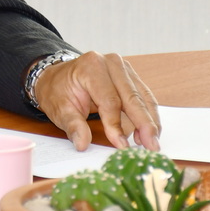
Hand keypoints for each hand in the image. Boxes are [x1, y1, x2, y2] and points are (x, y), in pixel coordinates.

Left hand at [32, 51, 160, 151]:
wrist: (58, 77)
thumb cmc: (58, 92)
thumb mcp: (59, 109)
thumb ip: (72, 126)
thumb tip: (82, 143)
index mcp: (91, 66)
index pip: (109, 100)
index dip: (116, 124)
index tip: (122, 146)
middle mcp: (111, 63)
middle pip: (132, 97)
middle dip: (144, 124)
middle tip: (151, 147)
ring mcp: (123, 68)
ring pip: (143, 97)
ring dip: (149, 122)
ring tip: (151, 144)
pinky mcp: (130, 76)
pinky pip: (144, 97)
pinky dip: (148, 115)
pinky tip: (148, 132)